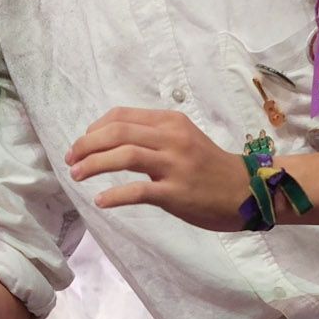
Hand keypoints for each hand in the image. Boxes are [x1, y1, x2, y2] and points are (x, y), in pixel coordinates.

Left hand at [66, 109, 250, 231]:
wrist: (247, 190)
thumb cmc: (210, 166)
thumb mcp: (183, 138)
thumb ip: (153, 135)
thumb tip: (111, 140)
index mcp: (170, 122)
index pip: (121, 116)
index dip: (94, 129)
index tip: (81, 144)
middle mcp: (171, 138)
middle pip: (117, 132)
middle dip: (86, 145)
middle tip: (71, 159)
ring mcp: (175, 165)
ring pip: (124, 156)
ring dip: (94, 164)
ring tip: (77, 175)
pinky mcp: (176, 192)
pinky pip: (139, 191)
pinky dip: (115, 196)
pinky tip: (101, 202)